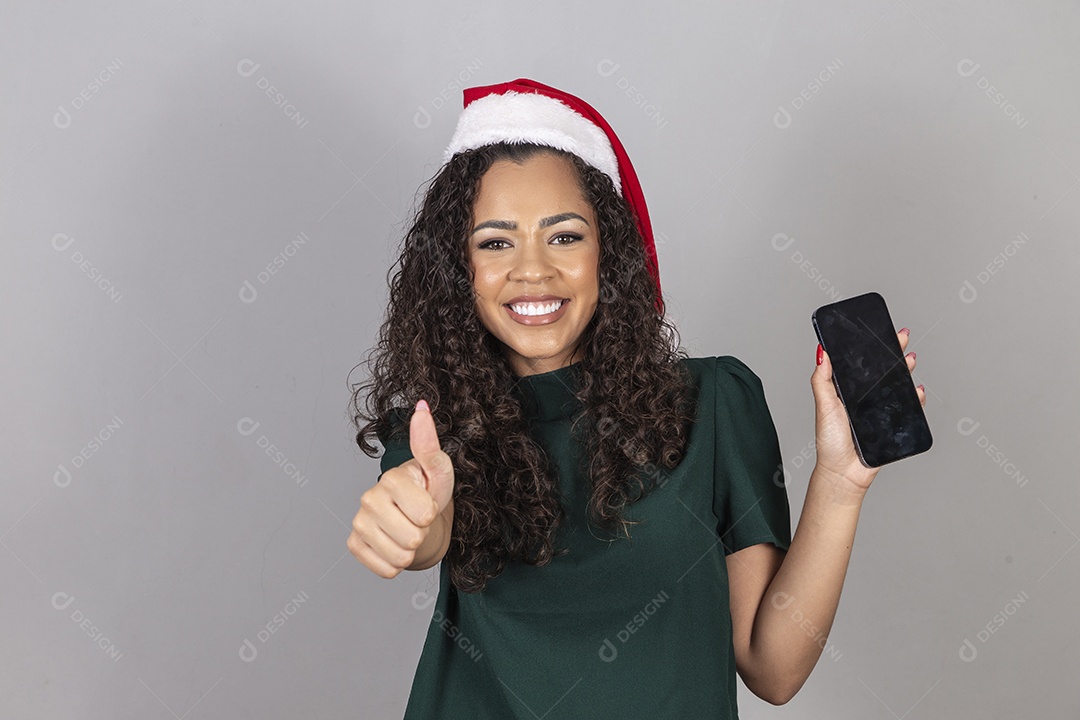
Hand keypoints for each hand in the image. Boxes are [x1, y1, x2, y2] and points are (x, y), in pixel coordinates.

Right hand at [347, 400, 455, 577]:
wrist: (417, 520)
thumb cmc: (429, 491)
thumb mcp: (439, 470)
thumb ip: (429, 443)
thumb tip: (421, 407)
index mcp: (391, 478)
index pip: (425, 514)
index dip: (432, 512)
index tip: (426, 501)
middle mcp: (368, 498)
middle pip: (413, 539)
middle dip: (422, 532)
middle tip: (417, 518)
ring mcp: (359, 523)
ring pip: (401, 557)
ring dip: (411, 549)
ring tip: (408, 529)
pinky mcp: (354, 545)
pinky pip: (387, 570)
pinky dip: (397, 563)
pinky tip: (394, 544)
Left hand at [810, 327, 925, 494]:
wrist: (844, 472)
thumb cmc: (830, 440)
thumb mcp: (824, 405)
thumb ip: (822, 380)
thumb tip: (822, 352)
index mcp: (847, 391)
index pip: (861, 364)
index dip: (870, 348)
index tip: (878, 330)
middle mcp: (864, 398)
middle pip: (882, 371)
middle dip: (892, 352)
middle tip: (901, 336)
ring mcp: (879, 410)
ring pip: (896, 386)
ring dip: (905, 371)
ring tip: (910, 359)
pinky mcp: (891, 424)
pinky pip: (907, 408)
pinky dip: (915, 398)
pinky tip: (916, 390)